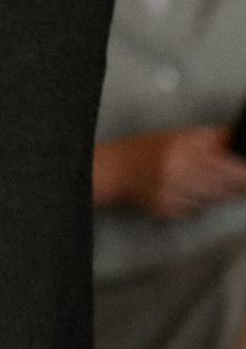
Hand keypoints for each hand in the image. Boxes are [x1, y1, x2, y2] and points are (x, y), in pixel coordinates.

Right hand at [95, 123, 245, 220]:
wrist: (115, 169)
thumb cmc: (148, 149)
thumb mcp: (178, 136)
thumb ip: (210, 139)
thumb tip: (237, 138)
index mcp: (182, 147)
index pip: (224, 164)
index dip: (242, 172)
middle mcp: (177, 171)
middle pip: (222, 185)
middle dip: (236, 186)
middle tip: (241, 183)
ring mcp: (172, 193)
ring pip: (211, 200)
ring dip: (216, 195)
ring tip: (202, 183)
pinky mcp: (167, 210)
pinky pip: (196, 211)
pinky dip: (198, 205)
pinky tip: (186, 194)